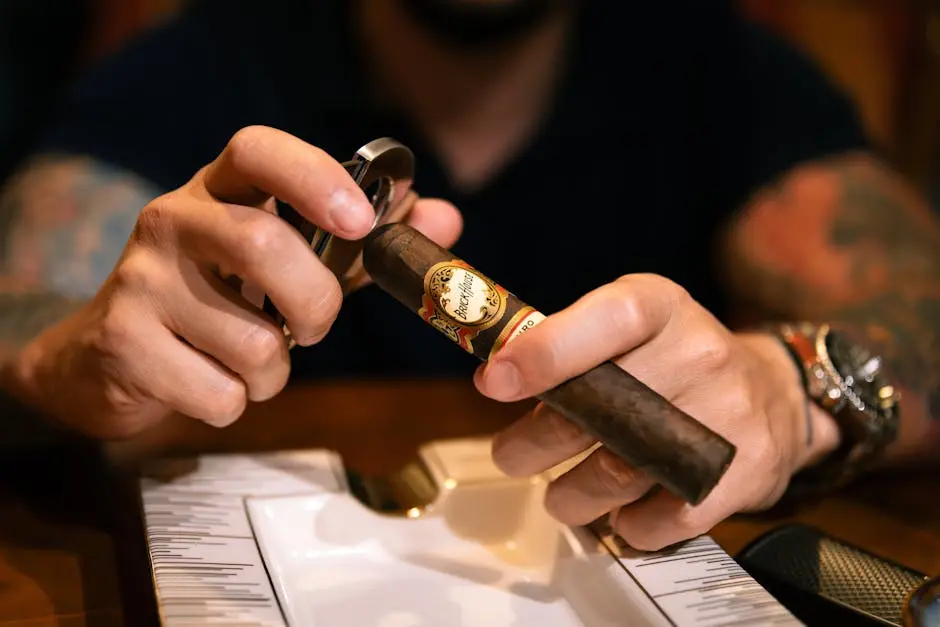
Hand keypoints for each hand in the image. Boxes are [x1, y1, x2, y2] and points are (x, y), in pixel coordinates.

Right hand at [12, 126, 461, 437]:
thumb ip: (363, 244)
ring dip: (274, 371)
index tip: (362, 221)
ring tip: (251, 361)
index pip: (258, 150)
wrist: (109, 355)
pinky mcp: (124, 340)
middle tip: (313, 326)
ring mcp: (141, 279)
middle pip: (264, 245)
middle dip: (315, 302)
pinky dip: (236, 402)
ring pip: (251, 340)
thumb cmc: (218, 300)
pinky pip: (219, 392)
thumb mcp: (289, 261)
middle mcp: (173, 219)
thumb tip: (444, 218)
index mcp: (220, 190)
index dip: (315, 177)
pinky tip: (211, 383)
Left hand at [475, 274, 839, 549]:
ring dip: (572, 494)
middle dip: (536, 442)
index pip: (607, 320)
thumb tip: (497, 377)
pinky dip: (629, 525)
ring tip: (561, 496)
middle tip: (513, 455)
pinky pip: (665, 516)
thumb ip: (566, 346)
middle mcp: (701, 352)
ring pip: (623, 471)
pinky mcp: (747, 470)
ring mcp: (730, 412)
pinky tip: (620, 514)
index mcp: (660, 307)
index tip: (495, 381)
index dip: (546, 352)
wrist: (772, 394)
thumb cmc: (673, 360)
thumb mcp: (626, 329)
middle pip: (601, 409)